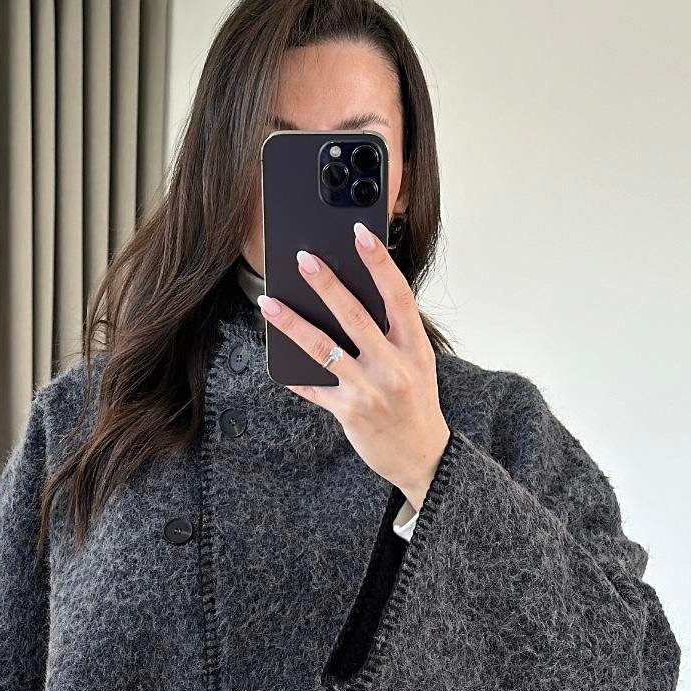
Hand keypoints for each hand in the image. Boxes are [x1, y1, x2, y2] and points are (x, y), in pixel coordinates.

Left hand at [258, 223, 450, 510]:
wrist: (422, 456)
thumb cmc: (416, 402)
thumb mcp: (416, 362)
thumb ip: (392, 333)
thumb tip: (348, 298)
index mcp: (415, 347)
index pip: (398, 296)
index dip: (379, 263)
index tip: (360, 234)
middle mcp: (394, 367)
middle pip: (356, 317)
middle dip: (327, 285)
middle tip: (303, 259)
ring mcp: (370, 390)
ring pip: (324, 349)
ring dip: (292, 323)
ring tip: (269, 302)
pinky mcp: (348, 412)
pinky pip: (313, 386)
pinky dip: (293, 372)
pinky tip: (274, 355)